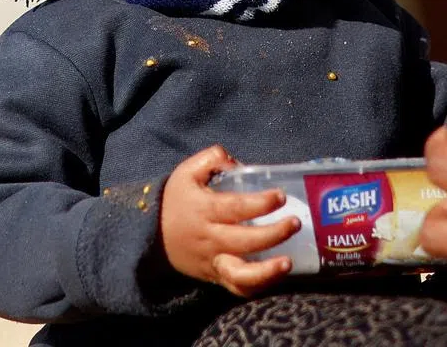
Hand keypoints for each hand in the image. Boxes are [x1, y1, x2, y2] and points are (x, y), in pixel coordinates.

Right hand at [160, 145, 299, 296]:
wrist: (151, 235)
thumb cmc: (177, 200)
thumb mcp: (187, 172)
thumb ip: (212, 159)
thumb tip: (236, 162)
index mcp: (204, 210)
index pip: (235, 208)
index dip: (260, 203)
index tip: (280, 197)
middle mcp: (209, 239)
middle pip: (244, 241)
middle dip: (273, 234)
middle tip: (295, 222)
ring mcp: (213, 261)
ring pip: (240, 274)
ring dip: (266, 271)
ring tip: (288, 262)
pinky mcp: (216, 276)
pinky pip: (238, 288)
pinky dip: (259, 285)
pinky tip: (278, 273)